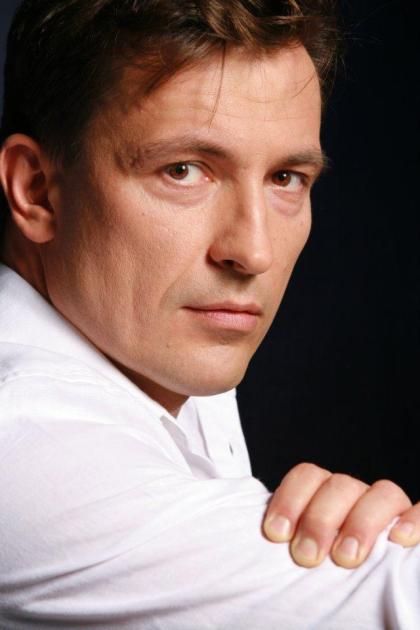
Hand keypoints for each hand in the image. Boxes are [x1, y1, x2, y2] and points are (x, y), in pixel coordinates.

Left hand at [263, 462, 419, 568]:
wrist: (364, 583)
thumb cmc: (324, 568)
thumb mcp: (305, 551)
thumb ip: (292, 542)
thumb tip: (265, 547)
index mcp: (325, 494)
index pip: (307, 476)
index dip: (290, 500)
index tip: (276, 534)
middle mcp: (357, 496)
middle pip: (339, 486)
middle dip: (319, 520)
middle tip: (306, 556)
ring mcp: (388, 508)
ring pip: (381, 493)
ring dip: (361, 523)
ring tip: (346, 557)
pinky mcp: (414, 521)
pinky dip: (414, 520)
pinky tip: (400, 539)